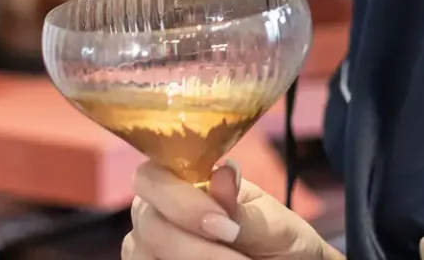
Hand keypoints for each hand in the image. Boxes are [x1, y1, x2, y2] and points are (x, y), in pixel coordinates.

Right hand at [122, 161, 338, 259]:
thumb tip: (222, 172)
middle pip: (147, 222)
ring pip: (142, 253)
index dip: (178, 200)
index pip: (152, 175)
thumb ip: (243, 209)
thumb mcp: (274, 226)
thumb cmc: (280, 242)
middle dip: (193, 244)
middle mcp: (159, 212)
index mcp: (187, 182)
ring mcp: (150, 246)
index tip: (224, 225)